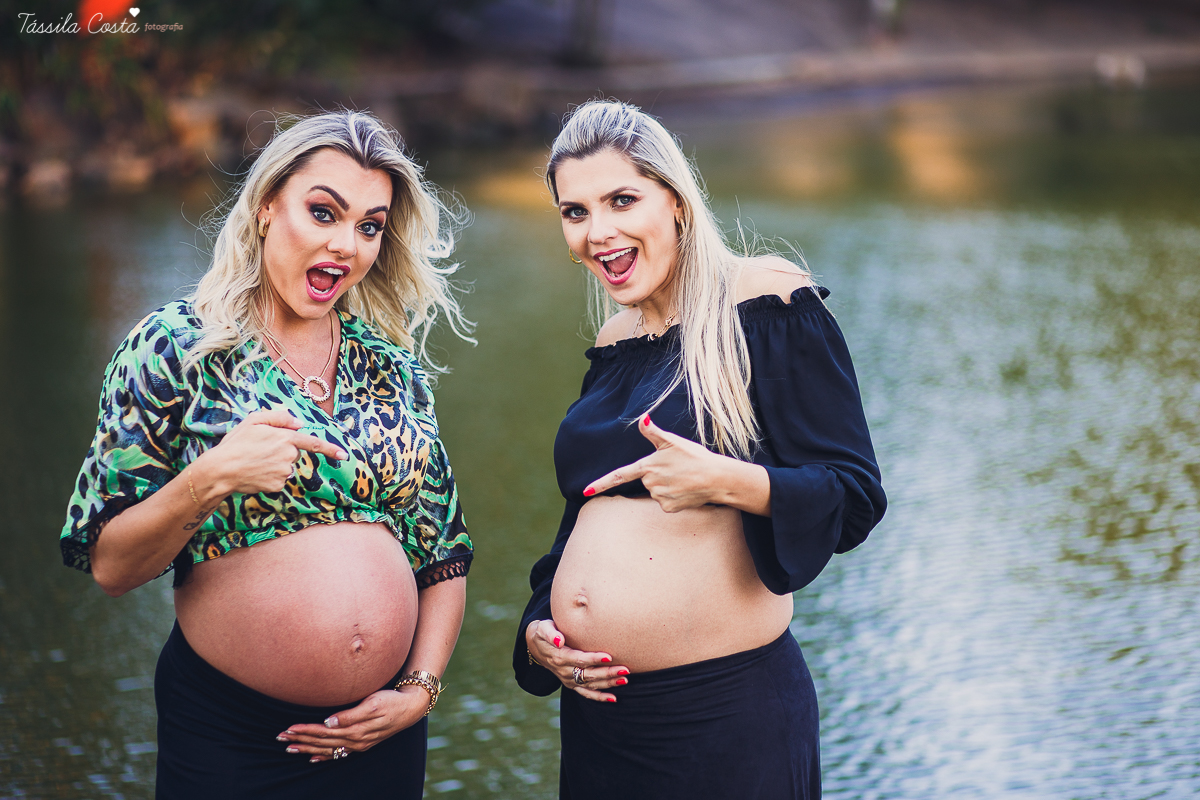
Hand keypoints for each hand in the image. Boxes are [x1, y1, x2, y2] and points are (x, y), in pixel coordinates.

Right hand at [197, 410, 346, 499]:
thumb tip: (298, 423)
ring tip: (254, 462)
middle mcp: (288, 455)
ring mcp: (284, 472)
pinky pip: (279, 480)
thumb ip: (279, 417)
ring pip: (286, 467)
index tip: (344, 455)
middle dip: (281, 451)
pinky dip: (269, 477)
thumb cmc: (235, 443)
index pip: (313, 442)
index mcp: (285, 437)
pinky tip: (255, 473)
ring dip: (275, 464)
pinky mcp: (278, 485)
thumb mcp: (254, 420)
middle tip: (259, 450)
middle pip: (293, 453)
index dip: (330, 448)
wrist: (220, 470)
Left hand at [276, 686, 427, 762]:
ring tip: (290, 747)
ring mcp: (358, 744)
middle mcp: (355, 740)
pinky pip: (339, 753)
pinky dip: (324, 756)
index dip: (305, 730)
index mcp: (355, 730)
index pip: (323, 732)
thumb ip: (351, 714)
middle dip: (301, 740)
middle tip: (281, 737)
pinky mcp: (362, 743)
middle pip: (322, 741)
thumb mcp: (373, 703)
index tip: (288, 728)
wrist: (411, 707)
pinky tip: (314, 758)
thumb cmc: (391, 701)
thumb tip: (329, 721)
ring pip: (327, 749)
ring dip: (307, 748)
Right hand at [525, 619, 629, 702]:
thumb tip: (559, 640)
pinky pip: (586, 693)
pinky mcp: (572, 684)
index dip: (593, 659)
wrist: (536, 645)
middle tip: (625, 669)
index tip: (608, 657)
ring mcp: (568, 679)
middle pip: (588, 674)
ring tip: (624, 680)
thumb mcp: (543, 628)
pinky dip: (599, 697)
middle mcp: (564, 671)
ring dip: (608, 683)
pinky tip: (614, 698)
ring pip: (590, 684)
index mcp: (559, 657)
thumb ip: (550, 633)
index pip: (579, 659)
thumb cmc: (544, 632)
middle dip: (607, 673)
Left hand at [583, 414, 728, 512]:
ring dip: (667, 486)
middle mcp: (650, 483)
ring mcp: (659, 496)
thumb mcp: (673, 441)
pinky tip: (686, 490)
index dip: (601, 483)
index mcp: (648, 465)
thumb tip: (641, 418)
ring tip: (684, 479)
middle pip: (646, 480)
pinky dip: (674, 497)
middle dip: (658, 475)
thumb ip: (653, 432)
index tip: (585, 491)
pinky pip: (666, 502)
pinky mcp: (668, 508)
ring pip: (656, 491)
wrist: (717, 478)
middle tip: (677, 468)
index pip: (620, 475)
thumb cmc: (696, 457)